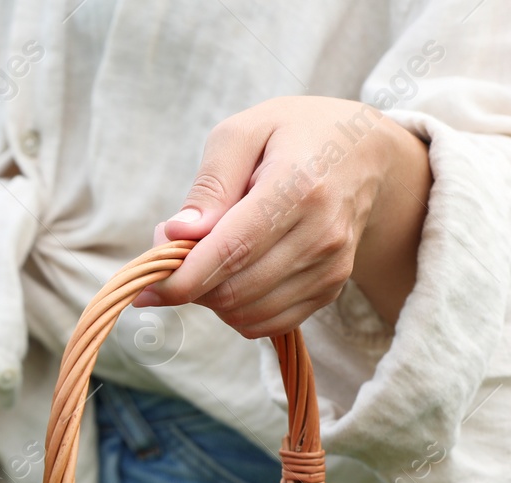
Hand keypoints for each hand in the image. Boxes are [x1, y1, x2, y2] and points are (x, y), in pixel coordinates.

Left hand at [138, 96, 431, 334]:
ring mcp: (331, 265)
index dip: (181, 279)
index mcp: (297, 186)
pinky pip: (269, 323)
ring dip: (212, 299)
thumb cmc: (294, 134)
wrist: (365, 153)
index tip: (144, 290)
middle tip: (176, 256)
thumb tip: (179, 234)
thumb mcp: (244, 131)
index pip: (231, 251)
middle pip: (235, 290)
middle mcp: (321, 233)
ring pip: (248, 314)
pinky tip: (235, 276)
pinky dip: (238, 311)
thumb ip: (209, 183)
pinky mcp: (331, 288)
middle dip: (191, 286)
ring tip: (210, 258)